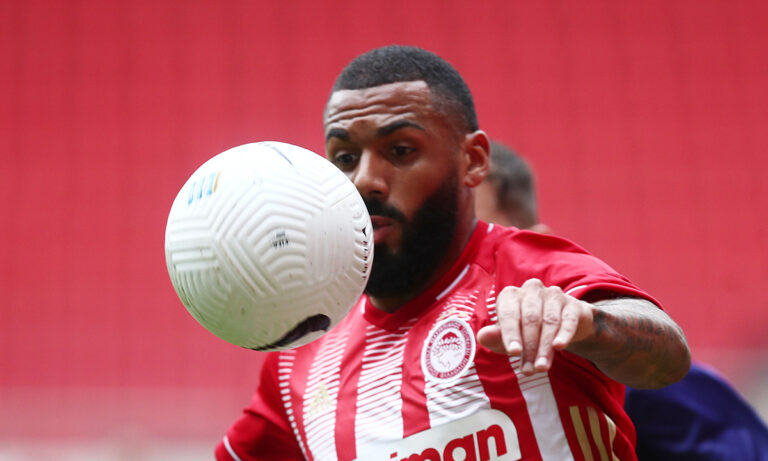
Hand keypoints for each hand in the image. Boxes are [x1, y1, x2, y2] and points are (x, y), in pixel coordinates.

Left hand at [477, 278, 593, 374]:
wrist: (562, 325)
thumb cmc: (526, 330)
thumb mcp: (510, 336)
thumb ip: (496, 337)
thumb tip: (482, 336)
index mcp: (511, 295)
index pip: (509, 313)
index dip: (511, 333)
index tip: (513, 352)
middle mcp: (531, 290)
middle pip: (530, 319)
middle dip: (529, 346)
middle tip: (529, 369)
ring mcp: (553, 295)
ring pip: (549, 321)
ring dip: (545, 347)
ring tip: (541, 367)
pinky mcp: (572, 305)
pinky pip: (568, 319)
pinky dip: (564, 333)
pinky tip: (560, 347)